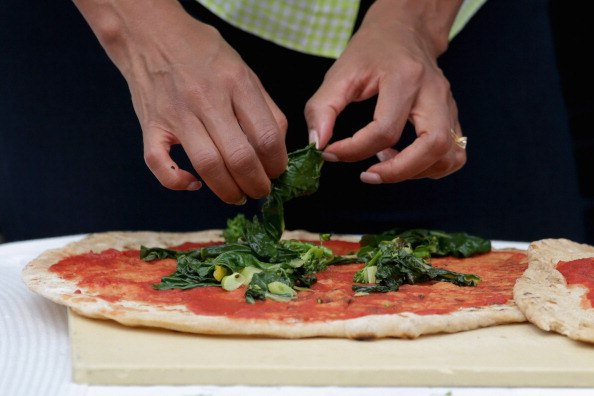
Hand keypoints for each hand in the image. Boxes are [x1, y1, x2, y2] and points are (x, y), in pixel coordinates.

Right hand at [74, 0, 287, 203]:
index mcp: (236, 83)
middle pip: (240, 158)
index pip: (267, 137)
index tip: (277, 173)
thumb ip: (265, 108)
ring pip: (207, 166)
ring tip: (237, 195)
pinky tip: (193, 184)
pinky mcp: (150, 125)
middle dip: (257, 185)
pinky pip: (159, 164)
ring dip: (227, 191)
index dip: (277, 165)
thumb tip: (278, 150)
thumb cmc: (204, 54)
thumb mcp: (244, 71)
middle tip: (260, 191)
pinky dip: (177, 182)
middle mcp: (207, 99)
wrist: (151, 34)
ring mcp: (176, 114)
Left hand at [305, 0, 465, 183]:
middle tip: (368, 175)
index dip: (354, 150)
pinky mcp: (452, 116)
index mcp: (404, 78)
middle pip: (433, 145)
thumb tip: (318, 144)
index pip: (385, 130)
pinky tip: (404, 159)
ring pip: (449, 154)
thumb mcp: (339, 73)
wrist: (404, 30)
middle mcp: (433, 92)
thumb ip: (322, 108)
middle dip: (398, 172)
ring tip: (385, 163)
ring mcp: (448, 105)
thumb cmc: (371, 51)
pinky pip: (454, 153)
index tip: (331, 152)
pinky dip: (431, 167)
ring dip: (417, 172)